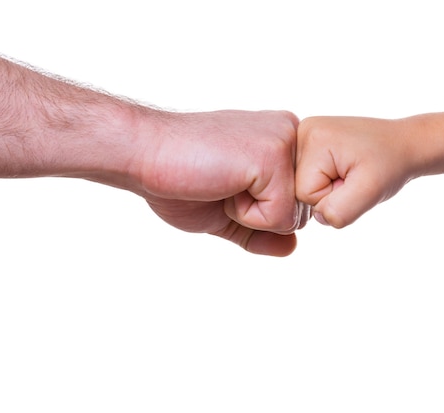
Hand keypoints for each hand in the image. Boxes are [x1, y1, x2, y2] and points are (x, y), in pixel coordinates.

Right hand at [131, 110, 310, 255]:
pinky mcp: (273, 156)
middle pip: (301, 212)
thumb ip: (261, 231)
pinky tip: (222, 184)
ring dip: (250, 215)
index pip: (297, 203)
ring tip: (222, 183)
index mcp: (282, 139)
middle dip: (257, 215)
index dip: (259, 212)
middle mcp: (291, 134)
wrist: (143, 154)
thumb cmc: (180, 179)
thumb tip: (292, 248)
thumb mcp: (228, 214)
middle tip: (222, 184)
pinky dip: (244, 215)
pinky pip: (279, 217)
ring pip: (294, 217)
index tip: (226, 184)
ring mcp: (285, 143)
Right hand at [295, 116, 425, 227]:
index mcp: (311, 137)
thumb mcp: (371, 191)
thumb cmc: (390, 164)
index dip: (332, 197)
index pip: (303, 193)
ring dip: (327, 187)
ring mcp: (303, 135)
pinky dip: (326, 181)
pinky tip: (343, 169)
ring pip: (302, 185)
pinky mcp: (309, 142)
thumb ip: (340, 211)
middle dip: (328, 192)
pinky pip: (307, 177)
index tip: (354, 181)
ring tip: (350, 172)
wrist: (404, 143)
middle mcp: (301, 131)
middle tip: (353, 177)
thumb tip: (317, 217)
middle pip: (298, 189)